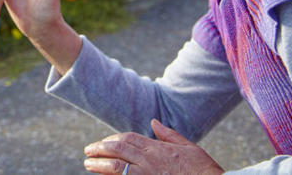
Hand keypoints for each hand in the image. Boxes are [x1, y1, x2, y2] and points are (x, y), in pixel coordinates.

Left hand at [83, 119, 224, 174]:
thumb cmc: (203, 170)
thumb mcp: (188, 147)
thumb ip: (168, 135)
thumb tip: (154, 122)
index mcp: (157, 148)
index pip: (128, 139)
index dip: (113, 139)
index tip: (104, 142)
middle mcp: (149, 160)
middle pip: (118, 150)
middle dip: (100, 149)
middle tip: (88, 151)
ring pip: (116, 167)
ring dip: (99, 164)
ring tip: (88, 164)